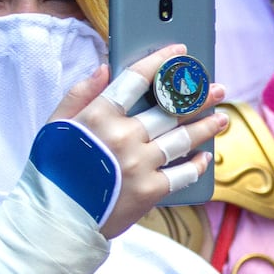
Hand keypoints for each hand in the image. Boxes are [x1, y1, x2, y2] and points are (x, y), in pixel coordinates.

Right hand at [52, 45, 225, 238]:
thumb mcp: (55, 125)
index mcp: (99, 115)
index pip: (136, 78)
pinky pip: (182, 174)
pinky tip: (205, 157)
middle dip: (198, 95)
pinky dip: (197, 165)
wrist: (55, 221)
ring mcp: (139, 164)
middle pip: (169, 108)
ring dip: (206, 127)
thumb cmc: (52, 171)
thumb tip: (103, 67)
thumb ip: (79, 94)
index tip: (180, 53)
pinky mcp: (150, 191)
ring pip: (182, 138)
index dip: (162, 62)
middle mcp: (123, 136)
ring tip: (221, 119)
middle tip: (218, 89)